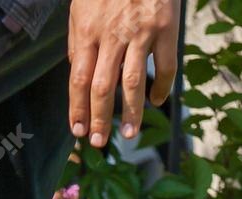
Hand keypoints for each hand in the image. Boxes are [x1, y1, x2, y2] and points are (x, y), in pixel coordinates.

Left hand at [68, 0, 179, 148]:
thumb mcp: (82, 8)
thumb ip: (79, 41)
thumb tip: (77, 75)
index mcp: (88, 31)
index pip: (77, 79)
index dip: (77, 109)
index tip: (77, 130)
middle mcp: (112, 35)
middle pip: (102, 87)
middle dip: (99, 119)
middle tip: (99, 142)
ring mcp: (140, 32)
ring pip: (132, 82)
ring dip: (130, 113)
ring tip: (128, 134)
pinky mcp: (165, 27)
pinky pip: (165, 65)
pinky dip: (161, 87)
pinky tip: (156, 101)